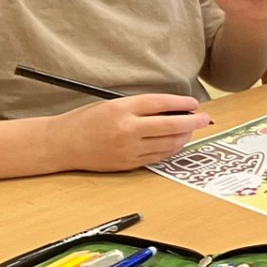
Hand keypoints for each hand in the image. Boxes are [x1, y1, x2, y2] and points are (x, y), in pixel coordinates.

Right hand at [62, 96, 212, 170]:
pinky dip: (172, 148)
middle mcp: (126, 129)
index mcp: (121, 109)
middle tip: (205, 118)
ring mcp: (128, 149)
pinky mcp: (128, 163)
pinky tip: (177, 142)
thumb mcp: (112, 105)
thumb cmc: (86, 121)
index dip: (181, 103)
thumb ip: (140, 107)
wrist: (61, 144)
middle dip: (193, 122)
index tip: (194, 103)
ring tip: (191, 130)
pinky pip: (158, 156)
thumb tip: (173, 109)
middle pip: (170, 125)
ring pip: (168, 143)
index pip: (160, 103)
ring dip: (185, 136)